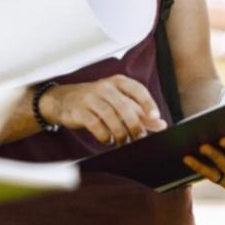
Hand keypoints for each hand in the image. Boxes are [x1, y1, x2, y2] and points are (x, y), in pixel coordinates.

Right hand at [40, 76, 167, 144]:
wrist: (63, 100)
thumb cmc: (96, 101)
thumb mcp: (118, 102)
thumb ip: (139, 112)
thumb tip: (161, 124)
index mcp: (117, 82)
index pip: (137, 89)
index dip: (148, 103)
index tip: (156, 117)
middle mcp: (104, 87)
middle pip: (124, 106)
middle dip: (134, 125)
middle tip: (139, 138)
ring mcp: (90, 98)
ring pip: (110, 116)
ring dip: (120, 132)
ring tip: (123, 142)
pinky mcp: (78, 110)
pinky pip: (94, 124)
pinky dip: (104, 135)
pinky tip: (107, 140)